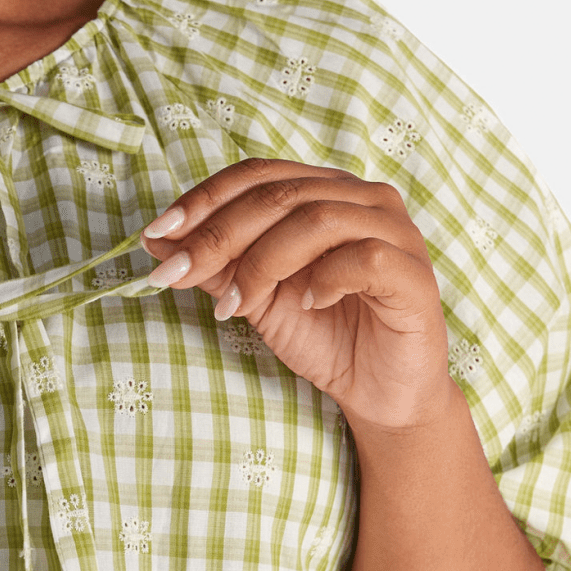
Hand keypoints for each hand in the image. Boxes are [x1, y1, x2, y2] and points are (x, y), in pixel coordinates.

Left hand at [141, 157, 453, 430]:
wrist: (380, 394)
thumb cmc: (323, 336)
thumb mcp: (255, 296)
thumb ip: (214, 265)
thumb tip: (156, 240)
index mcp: (324, 191)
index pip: (256, 175)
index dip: (202, 200)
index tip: (156, 234)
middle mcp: (363, 198)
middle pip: (278, 195)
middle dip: (217, 235)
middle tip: (176, 273)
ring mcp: (395, 231)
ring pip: (316, 219)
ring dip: (262, 262)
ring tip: (236, 304)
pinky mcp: (414, 274)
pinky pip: (363, 258)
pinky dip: (324, 278)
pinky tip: (307, 304)